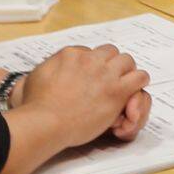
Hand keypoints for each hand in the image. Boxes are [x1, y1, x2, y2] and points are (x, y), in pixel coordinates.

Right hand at [18, 45, 149, 146]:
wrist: (45, 122)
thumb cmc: (36, 106)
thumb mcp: (34, 78)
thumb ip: (46, 68)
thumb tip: (51, 67)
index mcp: (70, 54)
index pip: (89, 52)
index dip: (93, 65)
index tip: (91, 77)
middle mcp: (89, 59)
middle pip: (110, 52)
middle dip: (111, 64)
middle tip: (110, 80)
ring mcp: (104, 73)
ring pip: (127, 61)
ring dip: (126, 71)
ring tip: (124, 84)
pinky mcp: (116, 90)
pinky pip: (139, 77)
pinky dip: (139, 82)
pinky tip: (133, 91)